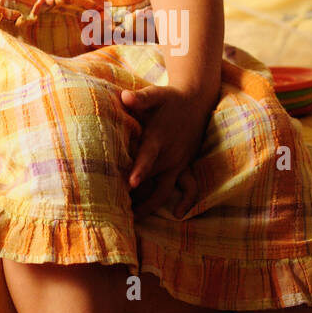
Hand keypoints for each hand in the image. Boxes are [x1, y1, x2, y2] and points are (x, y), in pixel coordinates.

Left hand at [119, 84, 213, 218]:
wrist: (197, 101)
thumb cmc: (170, 99)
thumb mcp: (157, 94)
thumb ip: (141, 98)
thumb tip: (124, 97)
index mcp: (158, 139)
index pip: (148, 156)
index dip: (140, 170)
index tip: (132, 184)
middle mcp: (170, 155)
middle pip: (150, 181)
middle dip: (134, 197)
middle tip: (113, 211)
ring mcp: (178, 164)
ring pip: (164, 191)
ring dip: (150, 205)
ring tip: (132, 218)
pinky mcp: (184, 167)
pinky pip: (188, 189)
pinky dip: (185, 202)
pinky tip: (178, 214)